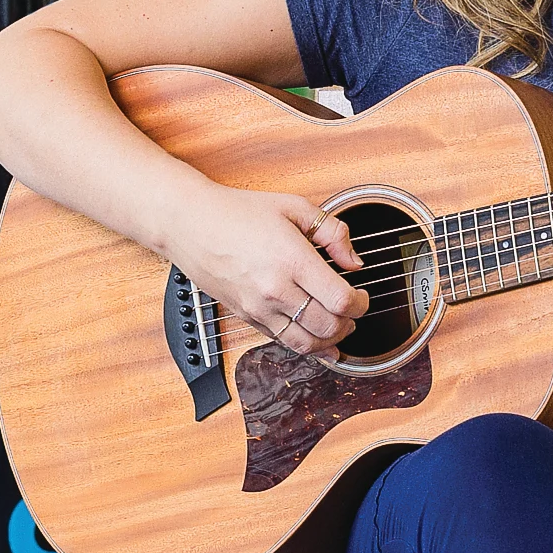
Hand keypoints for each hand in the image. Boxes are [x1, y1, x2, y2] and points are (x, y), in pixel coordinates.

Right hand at [166, 183, 368, 358]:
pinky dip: (304, 345)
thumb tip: (354, 261)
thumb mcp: (294, 207)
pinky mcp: (246, 317)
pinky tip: (316, 340)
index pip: (340, 300)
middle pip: (327, 327)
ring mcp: (258, 308)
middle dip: (349, 324)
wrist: (190, 224)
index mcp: (292, 260)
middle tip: (353, 312)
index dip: (361, 304)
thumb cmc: (239, 212)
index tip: (363, 296)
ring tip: (338, 328)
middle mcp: (275, 290)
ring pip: (305, 344)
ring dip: (329, 341)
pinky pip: (282, 342)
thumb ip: (332, 232)